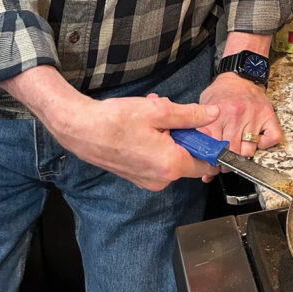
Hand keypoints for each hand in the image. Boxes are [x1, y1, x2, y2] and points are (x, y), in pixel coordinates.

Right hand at [0, 65, 220, 190]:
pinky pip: (157, 160)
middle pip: (188, 157)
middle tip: (170, 114)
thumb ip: (190, 115)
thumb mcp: (159, 111)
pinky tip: (142, 126)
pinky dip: (156, 143)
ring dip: (168, 135)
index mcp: (170, 165)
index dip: (211, 145)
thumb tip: (212, 114)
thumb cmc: (116, 120)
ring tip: (152, 115)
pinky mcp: (136, 176)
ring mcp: (147, 180)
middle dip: (184, 134)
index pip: (206, 163)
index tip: (208, 129)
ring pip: (171, 156)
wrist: (80, 129)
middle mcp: (161, 179)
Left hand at [197, 72, 282, 182]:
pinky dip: (265, 145)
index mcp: (217, 115)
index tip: (212, 164)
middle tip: (225, 161)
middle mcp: (236, 116)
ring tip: (239, 150)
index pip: (213, 147)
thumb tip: (203, 168)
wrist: (240, 74)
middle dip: (227, 163)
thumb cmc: (222, 93)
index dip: (212, 160)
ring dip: (244, 155)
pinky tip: (257, 140)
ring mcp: (254, 116)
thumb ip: (201, 135)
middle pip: (232, 153)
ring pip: (250, 151)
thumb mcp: (204, 108)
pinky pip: (271, 139)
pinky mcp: (269, 115)